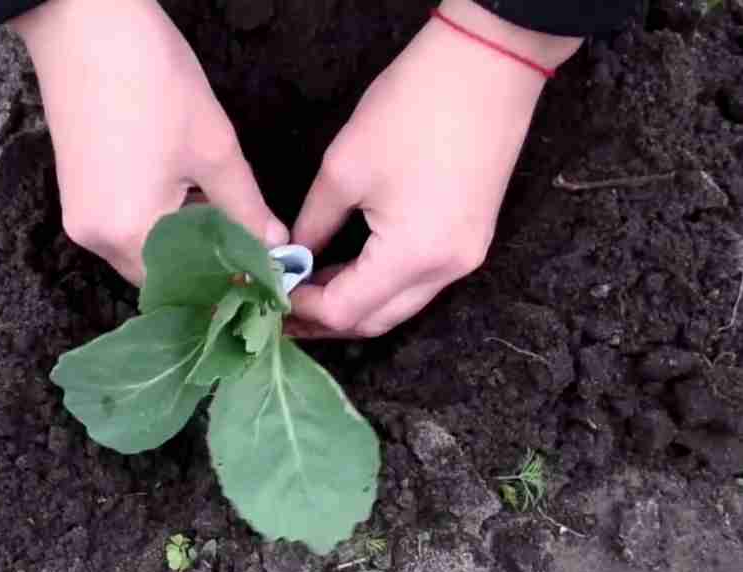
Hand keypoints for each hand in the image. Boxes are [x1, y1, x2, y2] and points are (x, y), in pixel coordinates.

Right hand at [12, 0, 287, 284]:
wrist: (84, 24)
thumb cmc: (153, 82)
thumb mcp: (214, 148)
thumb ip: (246, 207)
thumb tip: (275, 244)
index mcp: (130, 233)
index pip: (188, 285)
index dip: (226, 281)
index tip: (261, 272)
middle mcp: (96, 239)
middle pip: (160, 275)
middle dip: (203, 264)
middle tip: (247, 246)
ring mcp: (79, 218)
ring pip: (140, 252)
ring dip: (180, 243)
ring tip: (221, 217)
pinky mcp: (74, 195)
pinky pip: (121, 228)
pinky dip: (154, 223)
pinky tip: (184, 197)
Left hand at [287, 0, 581, 337]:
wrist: (489, 64)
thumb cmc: (413, 109)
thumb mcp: (343, 170)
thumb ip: (313, 225)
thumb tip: (292, 256)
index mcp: (412, 256)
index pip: (345, 310)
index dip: (302, 307)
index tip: (269, 292)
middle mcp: (445, 271)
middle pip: (375, 321)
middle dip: (326, 319)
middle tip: (282, 306)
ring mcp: (465, 258)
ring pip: (398, 306)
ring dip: (354, 304)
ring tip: (308, 291)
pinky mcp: (471, 240)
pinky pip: (418, 282)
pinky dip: (380, 284)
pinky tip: (347, 270)